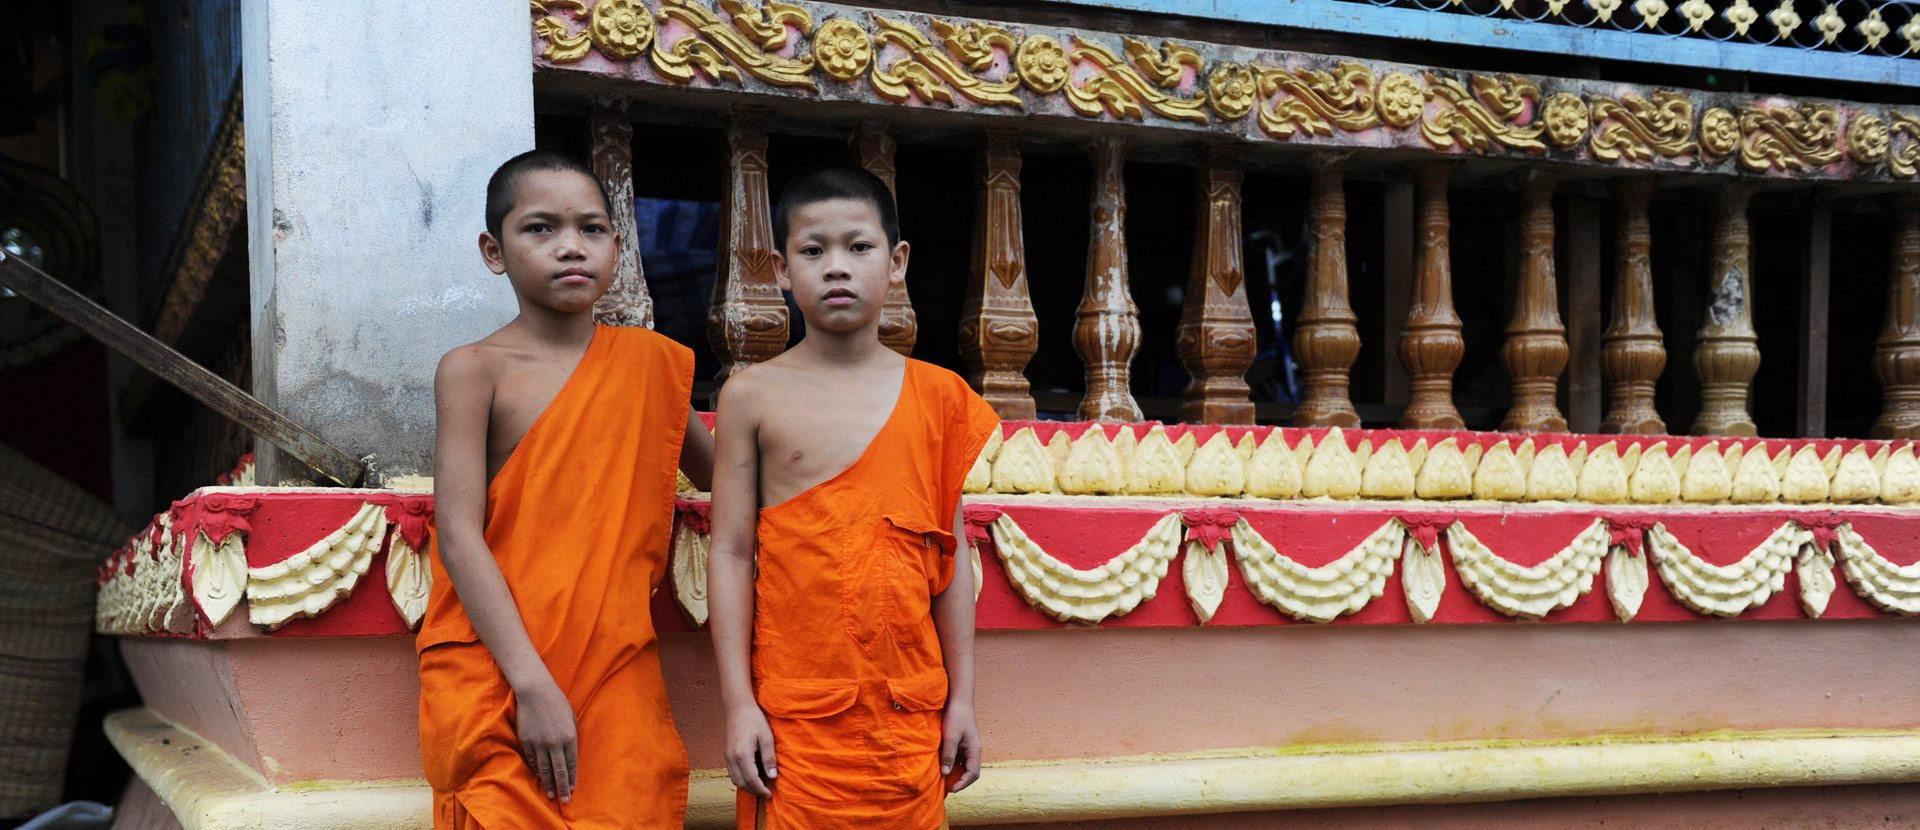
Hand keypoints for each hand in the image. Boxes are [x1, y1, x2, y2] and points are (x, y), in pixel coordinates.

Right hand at [515, 680, 578, 802]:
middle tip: (563, 800)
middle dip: (562, 787)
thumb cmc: (557, 702)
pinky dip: (536, 770)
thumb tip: (571, 751)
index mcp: (569, 737)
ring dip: (548, 783)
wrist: (535, 691)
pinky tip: (539, 777)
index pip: (571, 764)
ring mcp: (539, 743)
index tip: (572, 790)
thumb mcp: (571, 717)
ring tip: (550, 794)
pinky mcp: (526, 741)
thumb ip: (572, 735)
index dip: (571, 779)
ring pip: (544, 769)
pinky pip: (532, 760)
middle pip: (559, 771)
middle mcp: (554, 743)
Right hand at [725, 705, 777, 796]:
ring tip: (760, 786)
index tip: (770, 794)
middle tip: (766, 792)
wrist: (738, 708)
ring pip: (735, 779)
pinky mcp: (727, 754)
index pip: (751, 780)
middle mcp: (732, 758)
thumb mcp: (766, 737)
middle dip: (754, 790)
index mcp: (742, 755)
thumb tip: (773, 776)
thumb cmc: (754, 720)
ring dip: (747, 786)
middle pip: (741, 783)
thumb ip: (769, 758)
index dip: (761, 789)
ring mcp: (727, 756)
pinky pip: (732, 773)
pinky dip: (741, 779)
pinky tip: (752, 776)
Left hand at [940, 702, 981, 792]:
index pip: (973, 773)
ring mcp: (969, 746)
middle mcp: (974, 750)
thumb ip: (948, 755)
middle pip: (971, 772)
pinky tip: (944, 766)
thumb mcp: (950, 737)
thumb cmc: (956, 716)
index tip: (952, 789)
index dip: (963, 783)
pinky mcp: (963, 743)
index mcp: (974, 750)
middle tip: (948, 788)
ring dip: (957, 774)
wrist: (959, 699)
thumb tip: (945, 774)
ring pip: (965, 766)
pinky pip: (960, 759)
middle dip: (961, 781)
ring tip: (945, 780)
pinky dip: (954, 765)